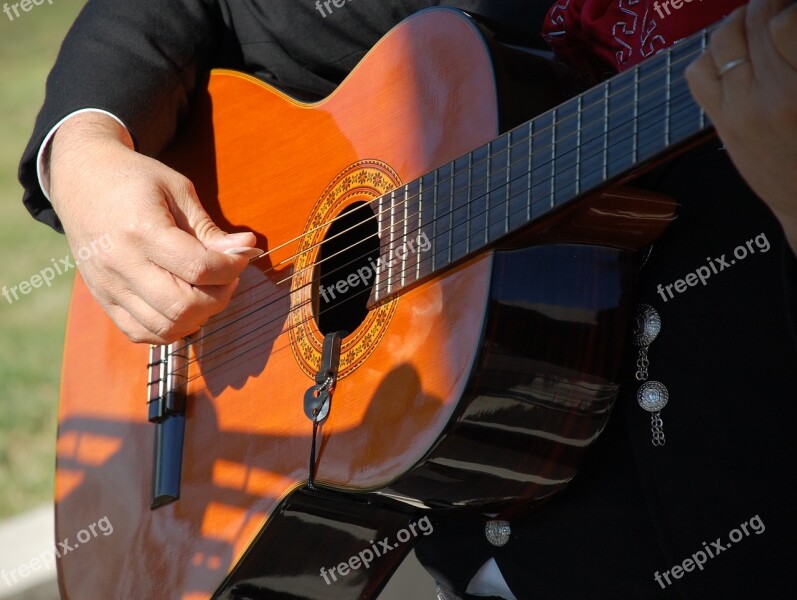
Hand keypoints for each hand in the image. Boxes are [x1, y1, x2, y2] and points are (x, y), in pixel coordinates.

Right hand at [48, 112, 256, 343]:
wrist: (81, 180)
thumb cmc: (135, 180)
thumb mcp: (178, 191)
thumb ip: (209, 228)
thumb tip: (247, 249)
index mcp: (142, 230)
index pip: (199, 268)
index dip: (231, 268)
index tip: (241, 257)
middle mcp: (121, 264)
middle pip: (183, 306)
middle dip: (219, 296)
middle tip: (227, 277)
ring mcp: (109, 286)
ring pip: (165, 327)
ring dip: (199, 316)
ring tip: (208, 291)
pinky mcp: (103, 299)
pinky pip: (141, 333)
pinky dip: (171, 328)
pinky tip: (184, 306)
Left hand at [686, 0, 796, 252]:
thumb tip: (787, 23)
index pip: (785, 22)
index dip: (787, 7)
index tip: (789, 9)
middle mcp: (767, 97)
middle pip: (753, 24)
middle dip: (765, 5)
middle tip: (776, 6)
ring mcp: (737, 110)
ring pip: (722, 42)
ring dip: (738, 21)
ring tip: (754, 20)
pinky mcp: (720, 123)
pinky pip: (699, 74)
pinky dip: (710, 54)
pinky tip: (731, 53)